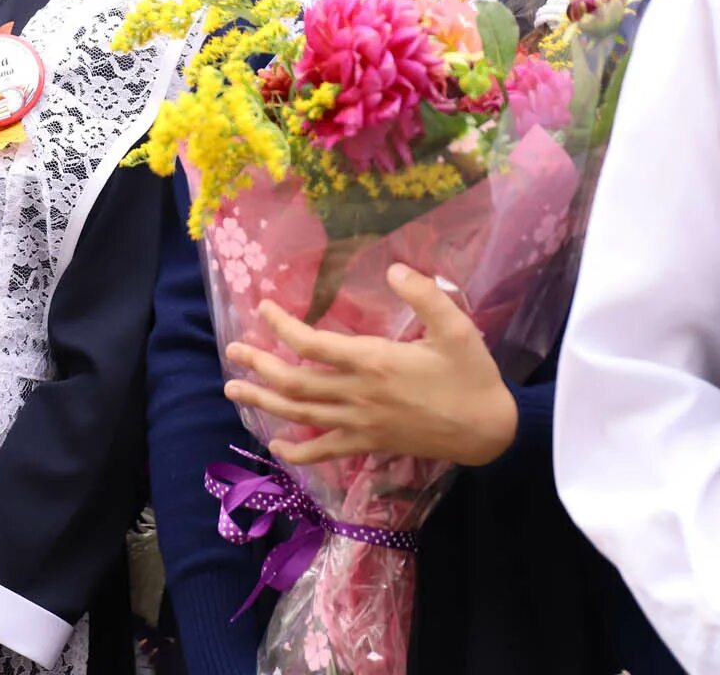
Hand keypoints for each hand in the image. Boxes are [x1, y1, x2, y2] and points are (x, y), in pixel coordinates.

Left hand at [224, 264, 518, 467]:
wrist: (487, 430)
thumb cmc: (471, 375)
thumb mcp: (457, 328)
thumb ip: (426, 295)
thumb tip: (396, 268)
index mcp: (374, 362)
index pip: (312, 345)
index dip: (282, 327)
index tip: (263, 309)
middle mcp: (359, 395)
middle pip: (295, 382)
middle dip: (259, 366)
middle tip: (232, 351)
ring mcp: (361, 423)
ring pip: (300, 415)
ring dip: (263, 403)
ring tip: (232, 390)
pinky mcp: (369, 444)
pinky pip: (325, 451)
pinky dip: (297, 451)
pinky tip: (276, 446)